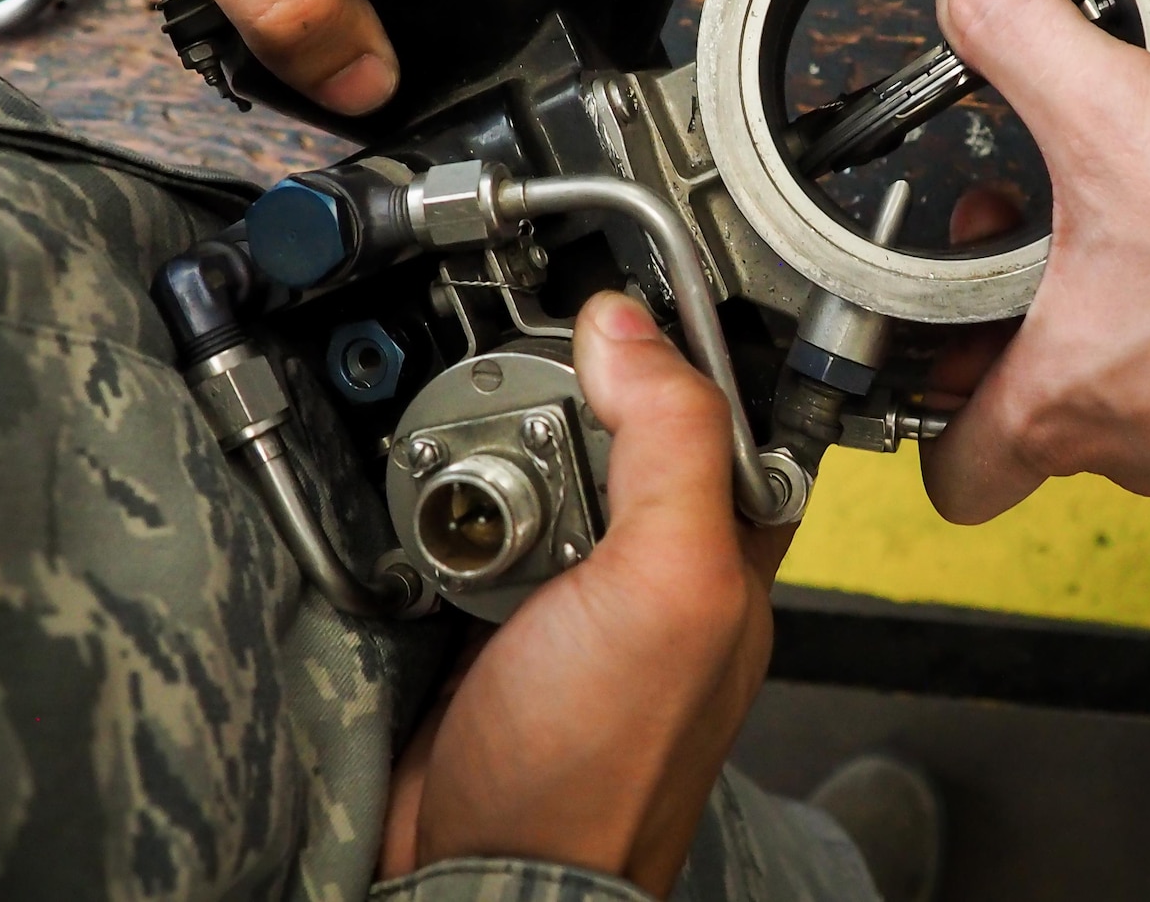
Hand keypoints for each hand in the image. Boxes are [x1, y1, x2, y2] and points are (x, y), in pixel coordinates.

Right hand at [378, 292, 789, 892]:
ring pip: (528, 466)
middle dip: (556, 400)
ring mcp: (567, 588)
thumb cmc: (600, 766)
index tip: (601, 305)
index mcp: (724, 548)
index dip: (665, 348)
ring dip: (485, 451)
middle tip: (507, 395)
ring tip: (461, 460)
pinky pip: (462, 524)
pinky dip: (436, 508)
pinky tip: (424, 513)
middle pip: (608, 426)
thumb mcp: (670, 582)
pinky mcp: (487, 613)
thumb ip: (671, 444)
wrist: (482, 875)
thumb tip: (628, 325)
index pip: (713, 405)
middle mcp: (652, 563)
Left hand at [918, 0, 1149, 523]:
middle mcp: (1133, 445)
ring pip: (1128, 399)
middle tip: (1024, 243)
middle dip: (1016, 327)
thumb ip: (1022, 33)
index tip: (927, 353)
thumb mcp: (1111, 111)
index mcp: (1059, 403)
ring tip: (1122, 226)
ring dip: (1110, 321)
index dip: (926, 422)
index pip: (956, 474)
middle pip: (1035, 418)